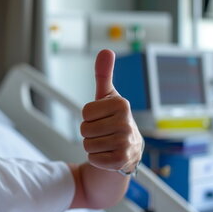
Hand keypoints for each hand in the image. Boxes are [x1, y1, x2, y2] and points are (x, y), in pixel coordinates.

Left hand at [80, 49, 142, 172]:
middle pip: (84, 129)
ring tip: (106, 143)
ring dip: (93, 146)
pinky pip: (93, 159)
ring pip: (87, 144)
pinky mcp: (121, 161)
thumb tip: (106, 50)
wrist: (128, 151)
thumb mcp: (108, 97)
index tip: (102, 118)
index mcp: (122, 105)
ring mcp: (126, 143)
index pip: (85, 112)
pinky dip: (97, 159)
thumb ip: (104, 74)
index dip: (89, 116)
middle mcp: (127, 123)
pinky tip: (109, 155)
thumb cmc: (114, 120)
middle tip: (104, 133)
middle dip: (89, 133)